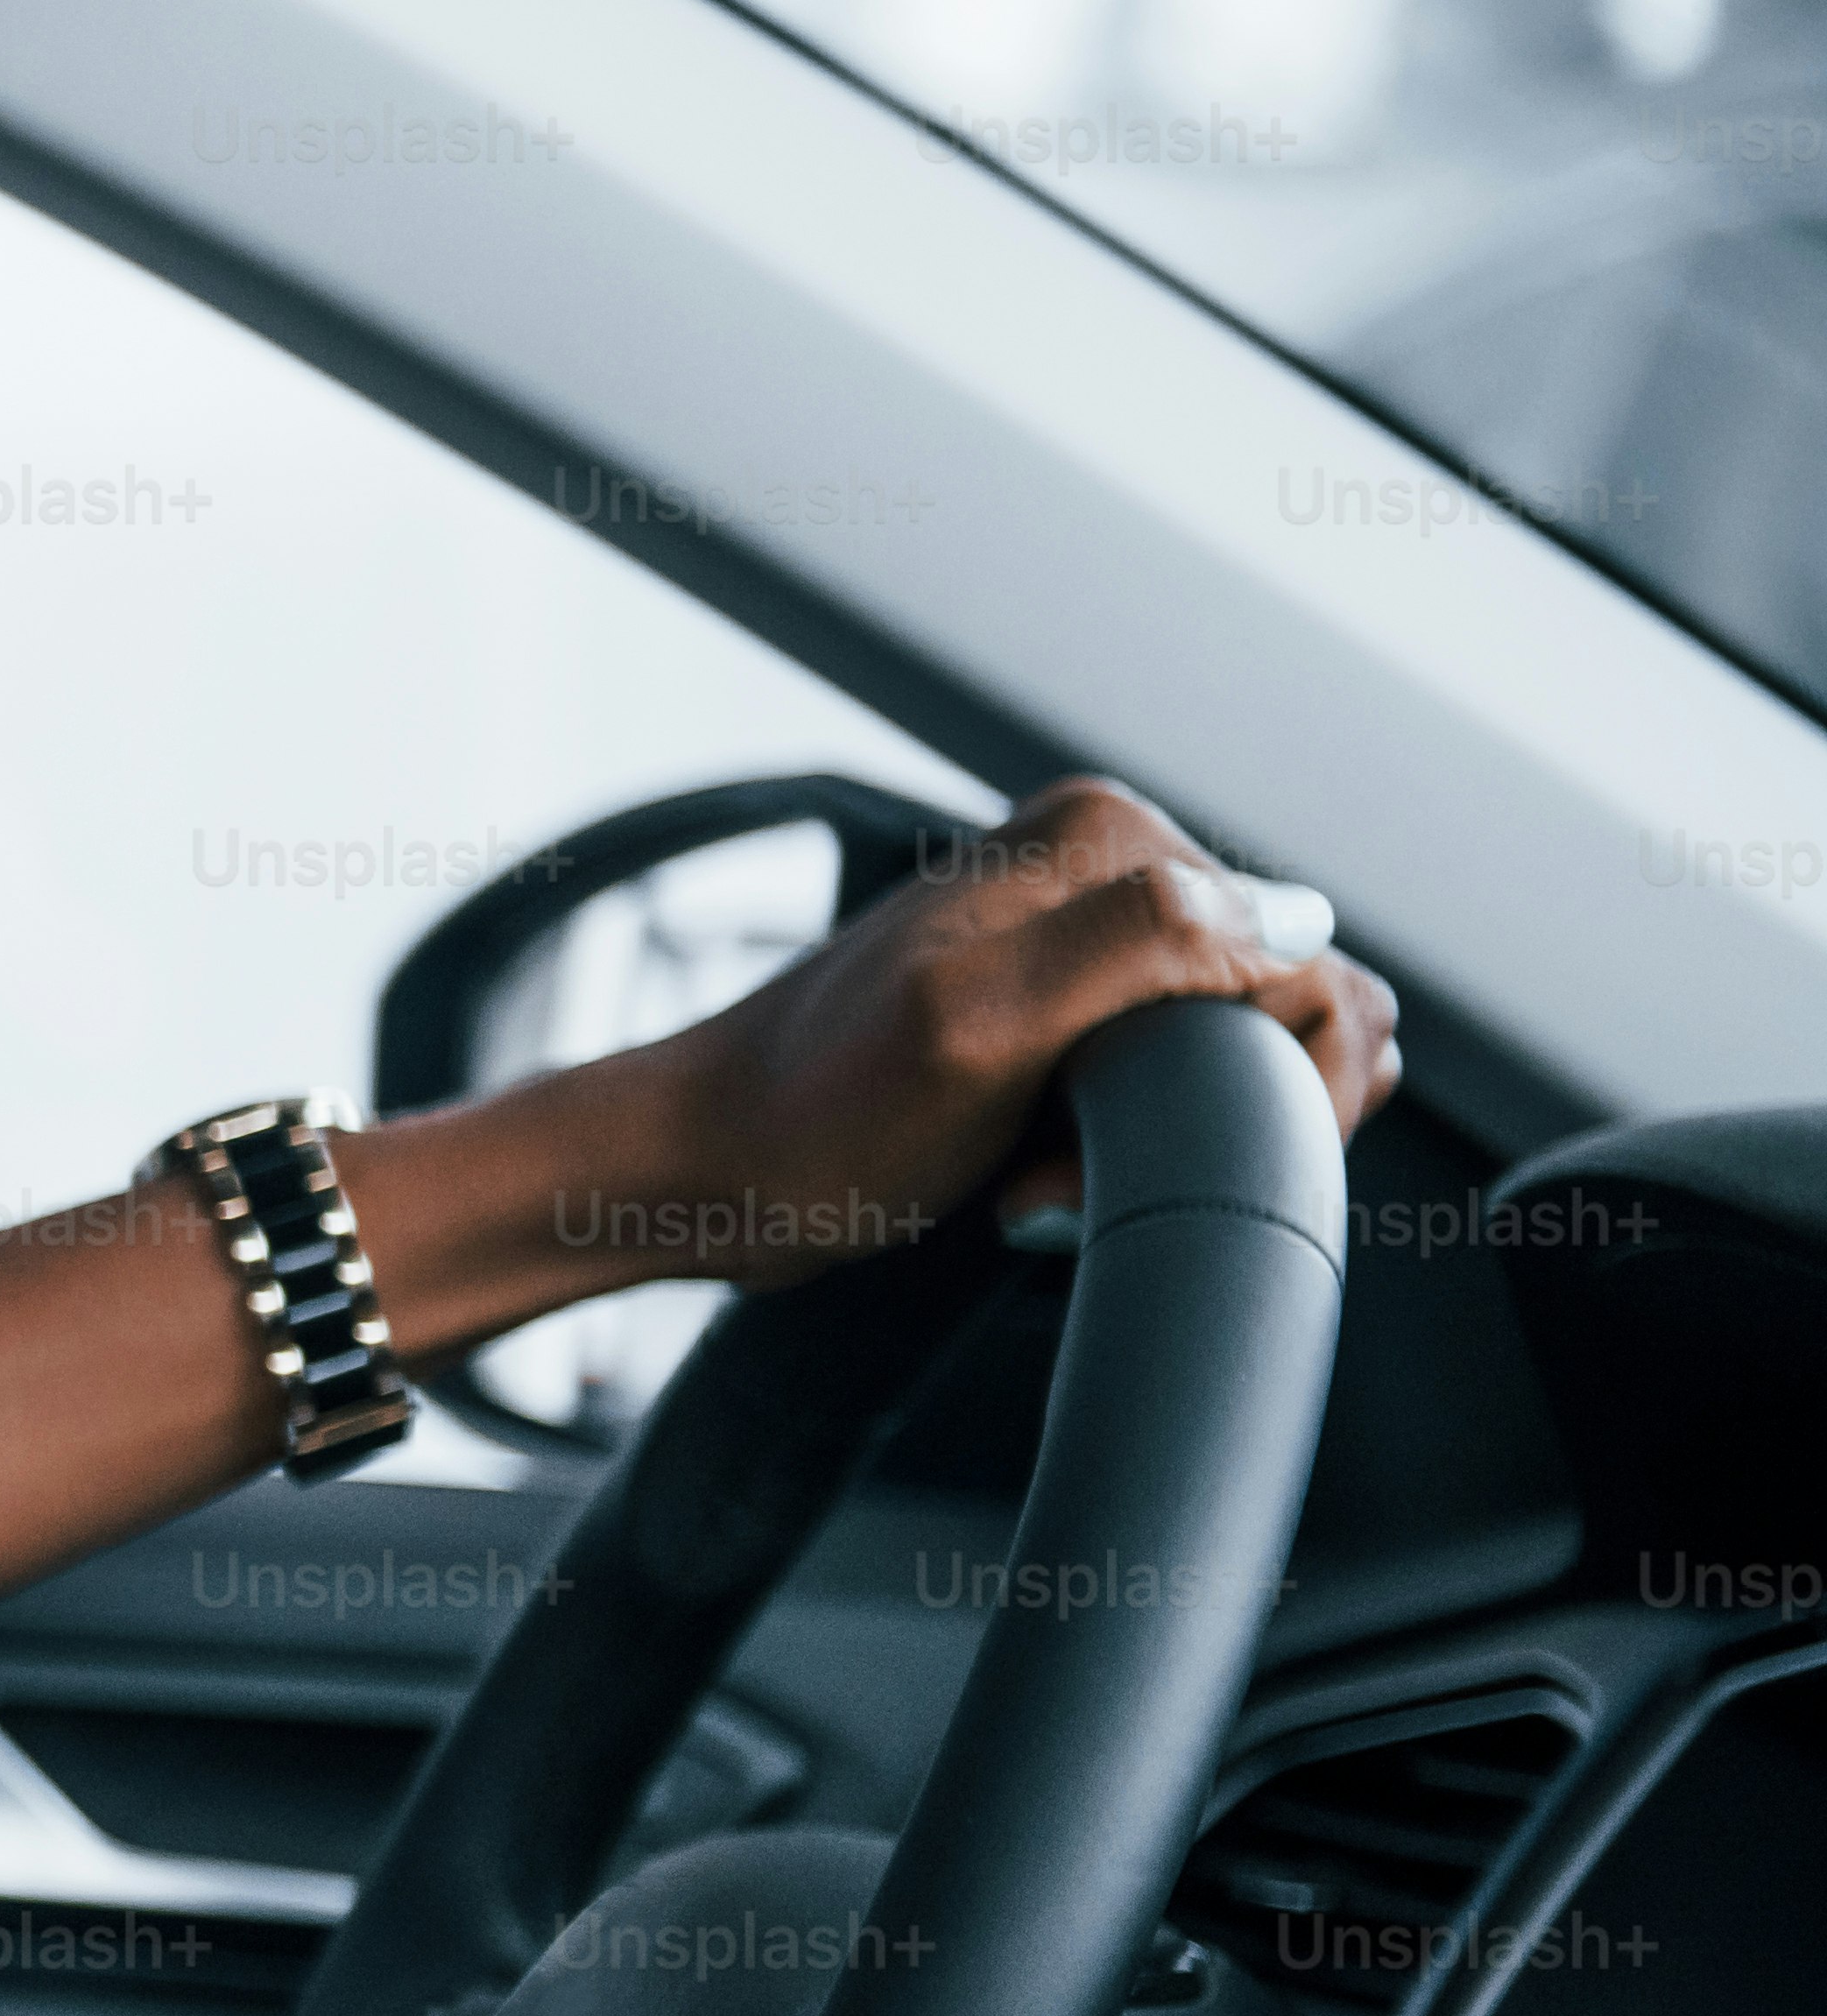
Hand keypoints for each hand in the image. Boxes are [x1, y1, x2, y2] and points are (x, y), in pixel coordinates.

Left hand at [424, 776, 1396, 1327]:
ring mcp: (1094, 938)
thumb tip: (1287, 919)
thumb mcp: (978, 1026)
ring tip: (1044, 1173)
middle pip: (1294, 1013)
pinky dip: (1135, 1149)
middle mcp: (1115, 866)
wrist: (703, 1169)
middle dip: (1217, 1117)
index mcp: (1112, 838)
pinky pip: (1183, 1081)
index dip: (1257, 1088)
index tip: (1133, 1147)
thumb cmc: (814, 1118)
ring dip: (1174, 1142)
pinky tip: (1038, 1177)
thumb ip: (1134, 947)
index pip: (1311, 966)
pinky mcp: (1071, 1009)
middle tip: (1070, 1166)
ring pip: (1246, 1058)